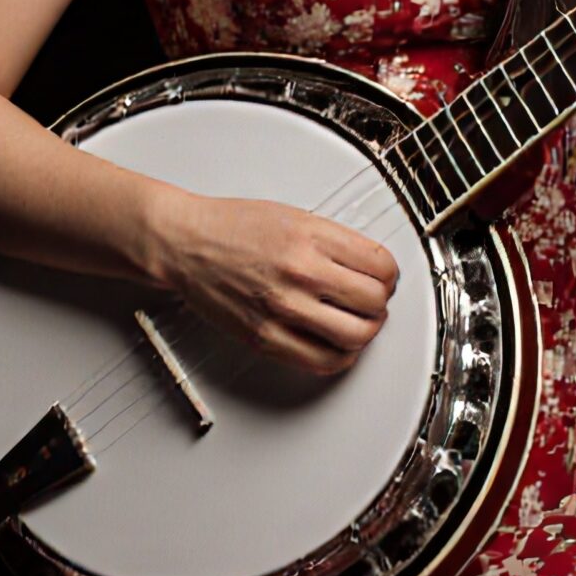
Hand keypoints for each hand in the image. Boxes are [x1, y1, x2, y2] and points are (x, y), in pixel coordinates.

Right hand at [147, 190, 400, 377]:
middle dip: (381, 303)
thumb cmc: (231, 226)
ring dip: (367, 331)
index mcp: (311, 237)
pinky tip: (338, 345)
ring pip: (356, 335)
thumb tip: (370, 265)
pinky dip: (341, 357)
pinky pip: (322, 361)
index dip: (390, 274)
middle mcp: (300, 272)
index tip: (385, 277)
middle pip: (374, 302)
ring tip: (359, 323)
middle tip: (374, 300)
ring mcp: (283, 308)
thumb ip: (333, 240)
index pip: (380, 265)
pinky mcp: (266, 338)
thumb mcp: (293, 215)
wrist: (185, 243)